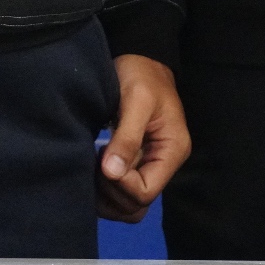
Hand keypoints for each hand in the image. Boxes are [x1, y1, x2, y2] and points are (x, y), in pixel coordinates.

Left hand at [95, 54, 190, 220]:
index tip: (102, 159)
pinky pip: (121, 192)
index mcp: (172, 151)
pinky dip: (105, 190)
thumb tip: (111, 173)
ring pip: (128, 205)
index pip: (146, 191)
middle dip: (111, 193)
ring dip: (106, 196)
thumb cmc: (141, 74)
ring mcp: (149, 166)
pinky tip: (93, 169)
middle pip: (137, 205)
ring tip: (92, 168)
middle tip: (95, 165)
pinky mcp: (135, 163)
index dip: (120, 184)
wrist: (140, 59)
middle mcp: (164, 164)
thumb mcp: (136, 100)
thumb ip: (126, 137)